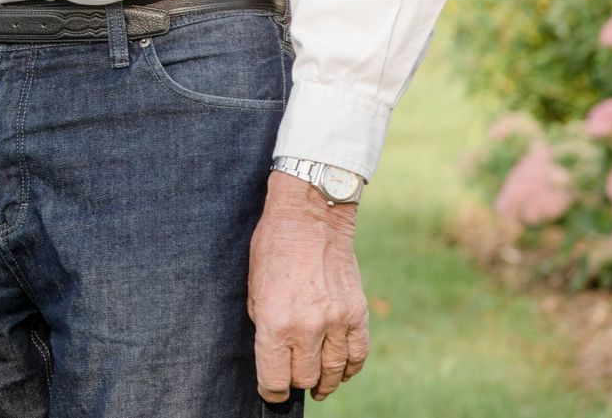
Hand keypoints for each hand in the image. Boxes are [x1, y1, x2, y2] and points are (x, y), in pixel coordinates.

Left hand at [248, 169, 367, 401]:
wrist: (310, 218)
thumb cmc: (273, 247)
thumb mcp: (253, 287)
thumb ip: (263, 323)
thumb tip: (273, 352)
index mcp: (273, 322)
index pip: (274, 378)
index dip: (271, 391)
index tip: (271, 393)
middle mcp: (306, 327)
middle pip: (303, 377)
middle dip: (295, 381)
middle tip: (292, 377)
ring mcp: (335, 322)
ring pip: (333, 372)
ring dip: (324, 382)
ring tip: (318, 385)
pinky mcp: (357, 314)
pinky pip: (358, 355)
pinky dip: (350, 368)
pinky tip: (341, 370)